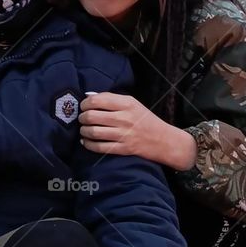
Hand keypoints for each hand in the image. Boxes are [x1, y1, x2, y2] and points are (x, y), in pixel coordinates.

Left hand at [78, 92, 195, 167]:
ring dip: (84, 131)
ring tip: (84, 129)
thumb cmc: (145, 119)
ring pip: (93, 132)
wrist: (163, 140)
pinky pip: (99, 147)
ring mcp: (123, 135)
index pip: (97, 100)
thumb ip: (112, 99)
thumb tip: (89, 97)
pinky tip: (86, 141)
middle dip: (82, 117)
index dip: (85, 103)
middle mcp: (124, 118)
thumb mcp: (133, 103)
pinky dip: (88, 144)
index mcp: (127, 104)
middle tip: (82, 118)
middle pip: (92, 116)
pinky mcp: (123, 149)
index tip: (84, 106)